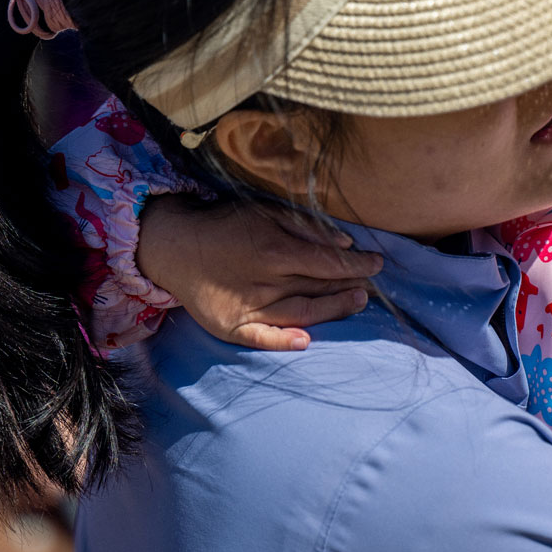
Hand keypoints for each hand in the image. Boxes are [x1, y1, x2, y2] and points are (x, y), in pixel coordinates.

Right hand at [137, 197, 381, 350]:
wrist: (174, 246)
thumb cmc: (223, 225)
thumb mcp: (263, 211)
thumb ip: (303, 226)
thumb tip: (344, 241)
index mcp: (274, 250)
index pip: (328, 262)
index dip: (356, 264)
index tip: (377, 263)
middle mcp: (264, 281)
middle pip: (318, 288)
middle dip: (349, 286)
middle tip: (371, 286)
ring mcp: (248, 307)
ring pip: (301, 313)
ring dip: (333, 311)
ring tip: (357, 303)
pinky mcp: (231, 326)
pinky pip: (262, 338)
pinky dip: (285, 341)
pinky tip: (306, 341)